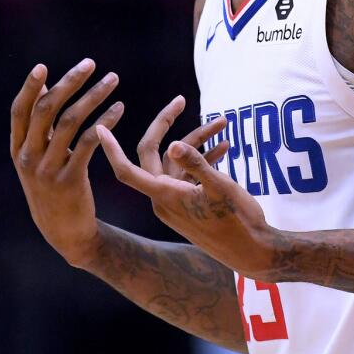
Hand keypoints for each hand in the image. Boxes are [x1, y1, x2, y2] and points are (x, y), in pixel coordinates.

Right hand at [9, 59, 123, 266]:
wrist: (65, 232)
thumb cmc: (53, 185)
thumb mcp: (39, 156)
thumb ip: (40, 124)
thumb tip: (44, 83)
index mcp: (18, 149)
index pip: (20, 111)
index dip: (29, 88)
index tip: (42, 66)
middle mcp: (29, 158)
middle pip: (46, 111)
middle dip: (69, 83)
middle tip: (90, 63)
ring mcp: (48, 171)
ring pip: (70, 123)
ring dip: (93, 97)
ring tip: (113, 80)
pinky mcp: (70, 181)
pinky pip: (89, 144)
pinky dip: (105, 123)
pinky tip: (119, 110)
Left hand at [96, 99, 279, 280]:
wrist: (254, 253)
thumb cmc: (238, 222)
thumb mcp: (220, 188)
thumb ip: (197, 164)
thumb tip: (175, 144)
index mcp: (164, 195)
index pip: (127, 170)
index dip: (111, 149)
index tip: (99, 127)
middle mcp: (164, 196)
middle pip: (153, 154)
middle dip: (166, 124)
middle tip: (180, 100)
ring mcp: (177, 200)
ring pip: (177, 161)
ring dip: (197, 140)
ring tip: (223, 123)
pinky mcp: (190, 202)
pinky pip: (188, 173)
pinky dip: (203, 157)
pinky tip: (224, 145)